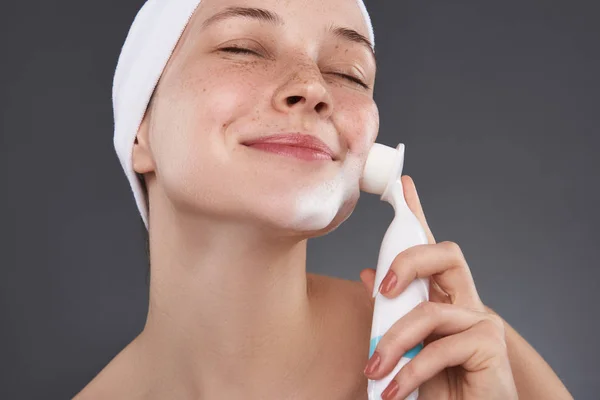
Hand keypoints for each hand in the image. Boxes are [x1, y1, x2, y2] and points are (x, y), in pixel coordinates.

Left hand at [359, 175, 517, 399]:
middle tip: (382, 289)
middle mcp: (465, 302)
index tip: (403, 186)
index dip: (418, 215)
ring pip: (429, 311)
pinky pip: (440, 346)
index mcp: (443, 297)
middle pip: (444, 254)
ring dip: (394, 342)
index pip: (432, 250)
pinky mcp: (489, 344)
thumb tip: (367, 275)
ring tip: (375, 370)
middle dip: (408, 260)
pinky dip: (412, 369)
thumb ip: (390, 312)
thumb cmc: (435, 385)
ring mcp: (481, 321)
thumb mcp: (404, 346)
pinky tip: (396, 388)